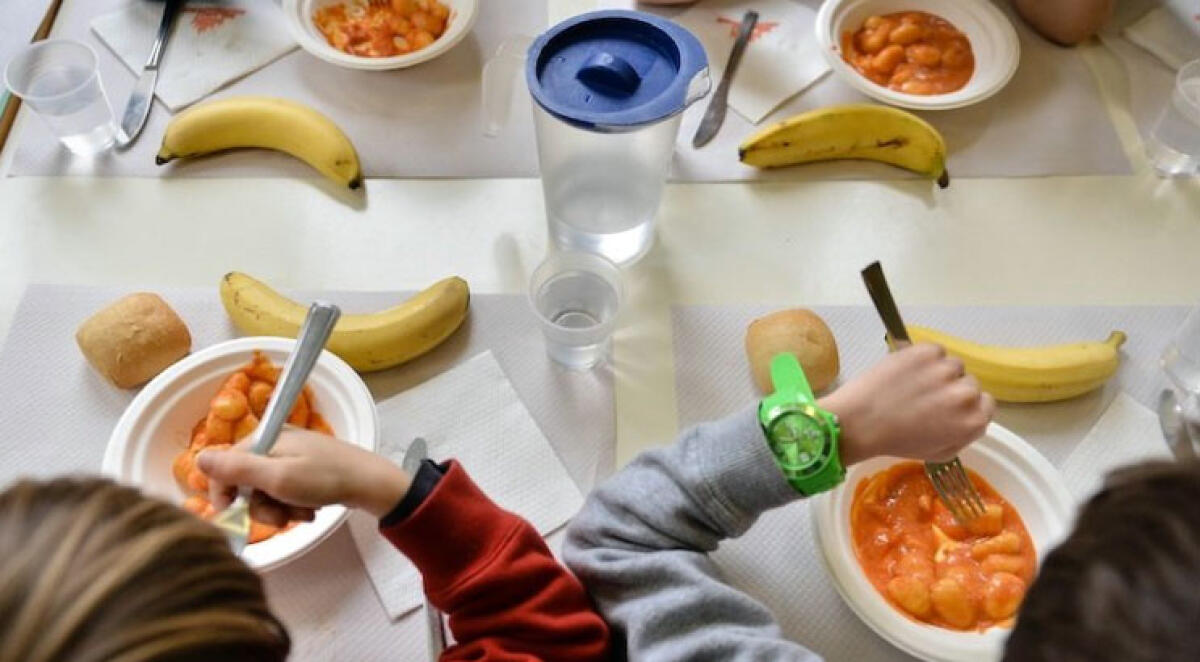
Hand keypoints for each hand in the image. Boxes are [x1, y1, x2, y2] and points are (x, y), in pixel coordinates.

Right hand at [197, 429, 411, 522]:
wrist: (370, 483)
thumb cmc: (324, 478)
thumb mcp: (277, 478)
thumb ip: (237, 470)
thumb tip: (198, 458)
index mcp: (265, 439)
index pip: (225, 465)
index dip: (224, 492)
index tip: (230, 513)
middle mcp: (275, 443)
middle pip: (247, 482)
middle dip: (262, 505)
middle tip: (282, 516)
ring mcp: (292, 456)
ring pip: (267, 492)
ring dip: (280, 509)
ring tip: (302, 512)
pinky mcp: (305, 470)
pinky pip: (286, 492)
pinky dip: (294, 505)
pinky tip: (311, 509)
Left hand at [819, 343, 994, 464]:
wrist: (859, 421)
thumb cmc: (895, 441)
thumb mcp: (938, 453)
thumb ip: (963, 435)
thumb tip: (971, 419)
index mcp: (972, 421)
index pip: (987, 403)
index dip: (967, 404)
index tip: (949, 406)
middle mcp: (965, 394)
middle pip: (969, 383)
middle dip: (951, 388)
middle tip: (925, 397)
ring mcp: (945, 370)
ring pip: (952, 365)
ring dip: (938, 371)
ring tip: (913, 384)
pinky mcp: (926, 352)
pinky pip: (935, 351)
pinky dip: (923, 357)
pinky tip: (906, 372)